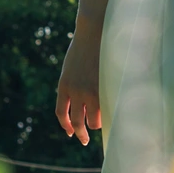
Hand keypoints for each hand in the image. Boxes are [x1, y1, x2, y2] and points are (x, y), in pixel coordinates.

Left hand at [55, 19, 102, 145]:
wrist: (94, 32)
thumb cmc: (85, 47)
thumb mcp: (72, 67)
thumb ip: (73, 83)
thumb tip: (81, 101)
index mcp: (64, 85)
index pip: (61, 112)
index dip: (66, 125)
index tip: (70, 132)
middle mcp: (75, 91)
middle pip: (76, 122)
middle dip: (80, 133)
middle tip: (84, 140)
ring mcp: (91, 91)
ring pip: (92, 121)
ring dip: (96, 126)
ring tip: (100, 126)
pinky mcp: (104, 89)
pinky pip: (105, 111)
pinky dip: (108, 118)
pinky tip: (112, 120)